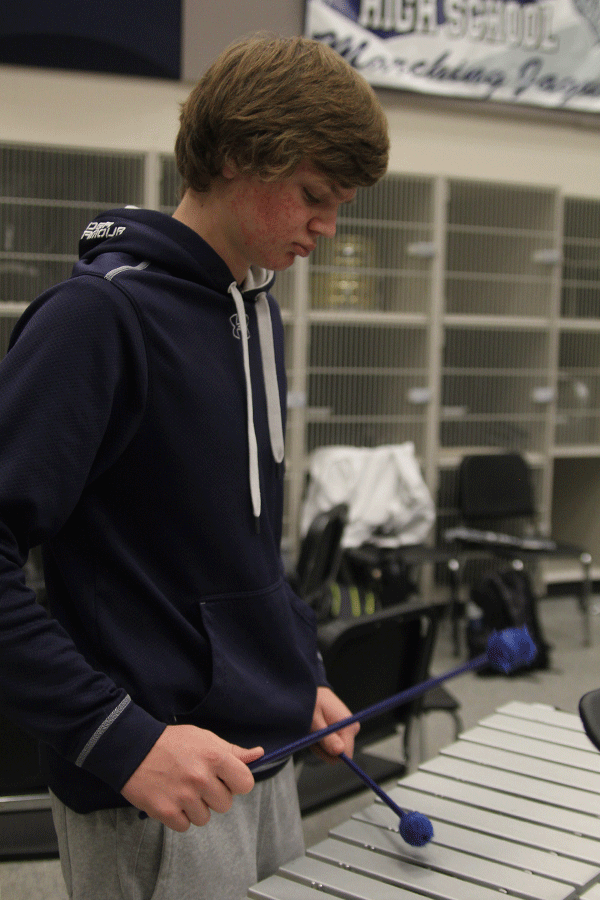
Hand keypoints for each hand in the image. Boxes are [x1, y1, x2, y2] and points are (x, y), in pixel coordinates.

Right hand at [121, 725, 263, 831]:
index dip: (237, 783)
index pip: (245, 784)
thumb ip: (232, 751)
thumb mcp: (205, 738)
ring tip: (182, 789)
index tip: (225, 779)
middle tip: (197, 782)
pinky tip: (171, 798)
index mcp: (215, 757)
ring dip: (195, 807)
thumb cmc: (172, 743)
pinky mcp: (166, 812)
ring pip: (205, 818)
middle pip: (225, 804)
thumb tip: (258, 754)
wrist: (133, 749)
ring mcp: (184, 797)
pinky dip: (178, 816)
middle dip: (214, 796)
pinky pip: (185, 826)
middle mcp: (201, 778)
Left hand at [310, 686, 359, 762]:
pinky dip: (322, 741)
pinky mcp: (344, 730)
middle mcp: (352, 729)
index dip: (330, 754)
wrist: (313, 691)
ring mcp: (348, 730)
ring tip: (314, 730)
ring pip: (334, 751)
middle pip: (338, 755)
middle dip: (323, 750)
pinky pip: (333, 745)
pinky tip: (317, 730)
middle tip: (312, 735)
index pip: (346, 755)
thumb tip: (340, 752)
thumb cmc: (312, 703)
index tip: (317, 744)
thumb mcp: (315, 722)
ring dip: (321, 745)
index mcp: (349, 726)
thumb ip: (327, 738)